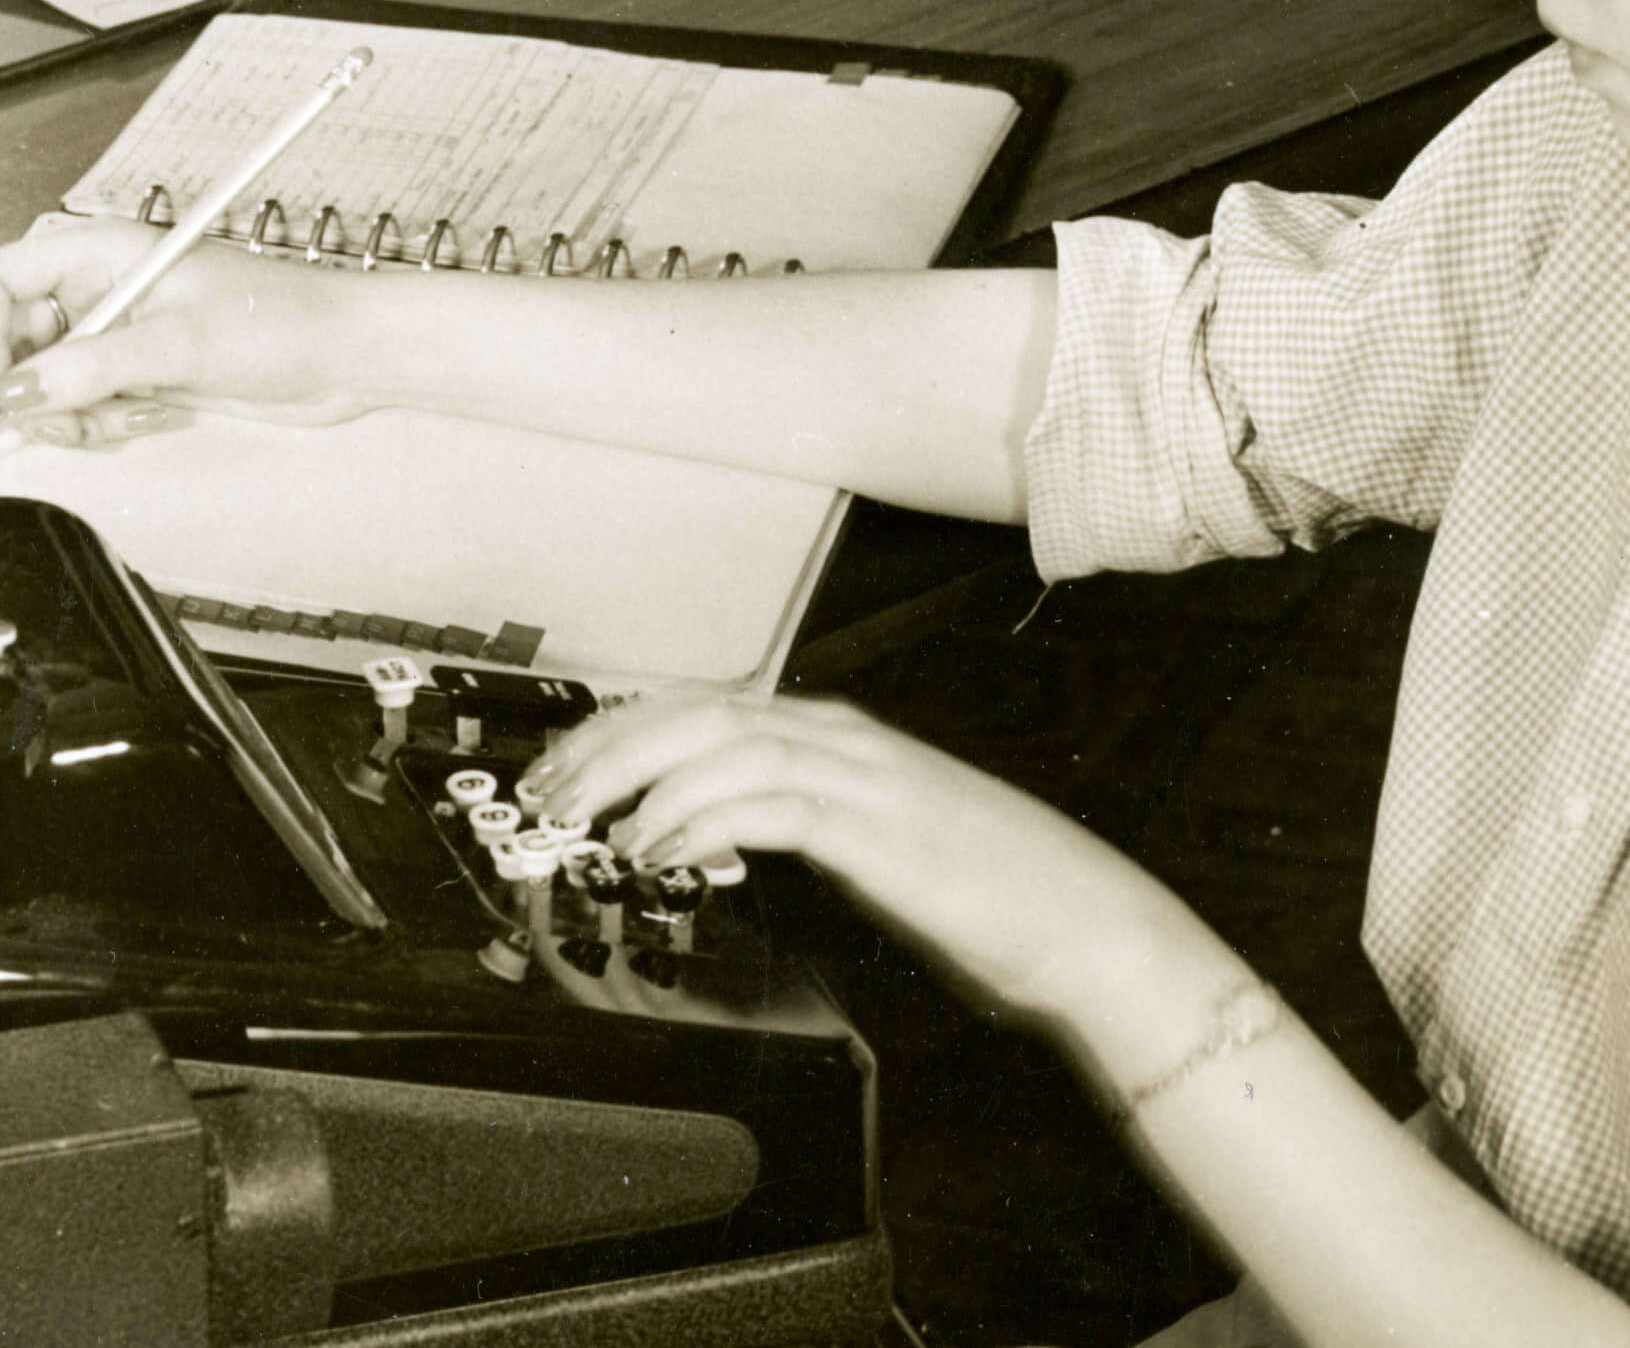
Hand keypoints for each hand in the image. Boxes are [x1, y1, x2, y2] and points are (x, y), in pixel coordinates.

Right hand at [0, 217, 369, 446]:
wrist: (345, 354)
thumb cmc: (282, 320)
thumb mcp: (180, 344)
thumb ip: (92, 367)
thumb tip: (15, 392)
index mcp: (97, 252)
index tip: (0, 393)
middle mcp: (97, 288)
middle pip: (10, 340)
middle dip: (31, 392)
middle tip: (69, 421)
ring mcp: (115, 331)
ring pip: (44, 382)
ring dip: (73, 414)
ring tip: (131, 414)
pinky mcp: (136, 370)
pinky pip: (85, 403)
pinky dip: (103, 421)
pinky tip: (155, 414)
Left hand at [514, 686, 1178, 1033]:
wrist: (1083, 922)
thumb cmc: (984, 893)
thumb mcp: (866, 848)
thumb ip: (794, 829)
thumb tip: (710, 841)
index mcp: (833, 735)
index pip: (700, 707)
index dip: (618, 730)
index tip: (560, 770)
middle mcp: (838, 737)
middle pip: (693, 711)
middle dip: (607, 746)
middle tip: (546, 794)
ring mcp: (860, 774)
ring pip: (719, 742)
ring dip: (638, 778)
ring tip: (588, 824)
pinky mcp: (875, 825)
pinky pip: (767, 803)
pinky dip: (701, 818)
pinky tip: (663, 849)